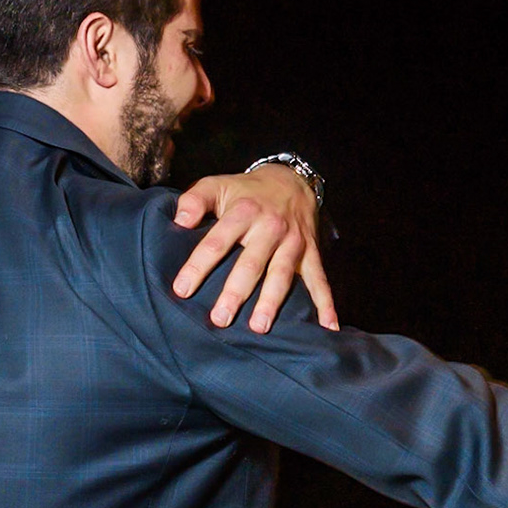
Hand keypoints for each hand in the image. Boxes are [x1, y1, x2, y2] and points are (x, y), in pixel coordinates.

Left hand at [171, 161, 336, 332]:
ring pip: (282, 274)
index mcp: (243, 212)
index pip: (217, 241)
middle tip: (221, 318)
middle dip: (236, 291)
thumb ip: (194, 200)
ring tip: (259, 327)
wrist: (291, 180)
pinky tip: (328, 327)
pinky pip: (319, 280)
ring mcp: (293, 242)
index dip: (198, 266)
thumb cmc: (245, 191)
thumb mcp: (217, 185)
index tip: (182, 290)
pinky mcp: (311, 253)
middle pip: (251, 263)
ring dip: (271, 301)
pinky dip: (325, 303)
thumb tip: (179, 221)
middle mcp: (270, 228)